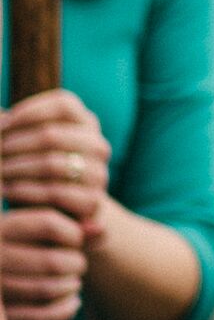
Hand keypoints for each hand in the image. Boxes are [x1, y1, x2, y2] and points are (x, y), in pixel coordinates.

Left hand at [0, 94, 108, 240]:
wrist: (63, 215)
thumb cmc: (38, 173)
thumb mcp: (30, 147)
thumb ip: (15, 129)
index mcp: (86, 123)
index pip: (64, 104)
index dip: (30, 111)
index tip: (2, 125)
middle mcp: (98, 145)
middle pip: (52, 134)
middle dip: (15, 144)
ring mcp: (98, 173)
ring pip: (52, 164)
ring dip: (17, 168)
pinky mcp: (92, 201)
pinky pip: (55, 192)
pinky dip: (25, 191)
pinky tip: (7, 191)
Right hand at [0, 208, 88, 319]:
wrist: (10, 289)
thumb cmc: (35, 251)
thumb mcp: (48, 233)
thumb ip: (76, 225)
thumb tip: (102, 230)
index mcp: (1, 226)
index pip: (49, 223)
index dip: (74, 233)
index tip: (78, 240)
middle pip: (51, 261)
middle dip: (76, 264)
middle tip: (79, 265)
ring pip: (47, 290)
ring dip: (71, 287)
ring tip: (76, 283)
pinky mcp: (1, 318)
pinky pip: (40, 318)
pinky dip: (64, 311)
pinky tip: (74, 304)